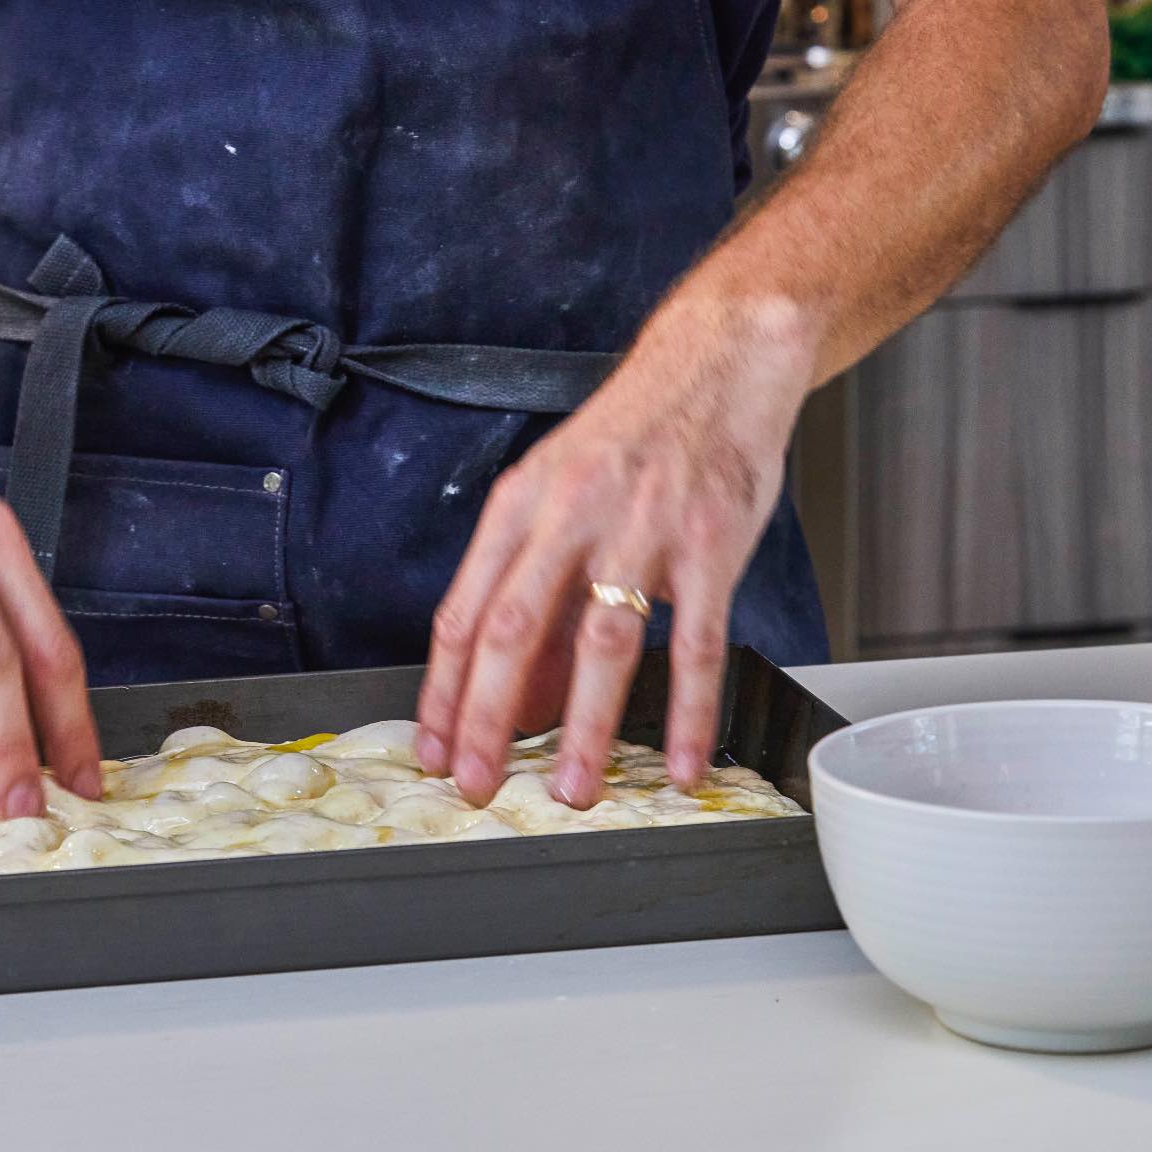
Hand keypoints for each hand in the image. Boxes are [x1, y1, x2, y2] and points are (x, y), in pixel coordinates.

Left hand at [414, 295, 817, 807]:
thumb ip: (539, 593)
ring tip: (575, 790)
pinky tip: (678, 759)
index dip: (445, 691)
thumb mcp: (561, 497)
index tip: (435, 750)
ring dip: (586, 727)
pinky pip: (697, 642)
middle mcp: (572, 515)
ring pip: (604, 643)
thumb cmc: (632, 436)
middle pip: (514, 631)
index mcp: (521, 505)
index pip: (465, 613)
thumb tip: (520, 693)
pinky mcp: (711, 543)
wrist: (715, 362)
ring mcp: (643, 528)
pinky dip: (686, 710)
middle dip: (489, 718)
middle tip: (479, 783)